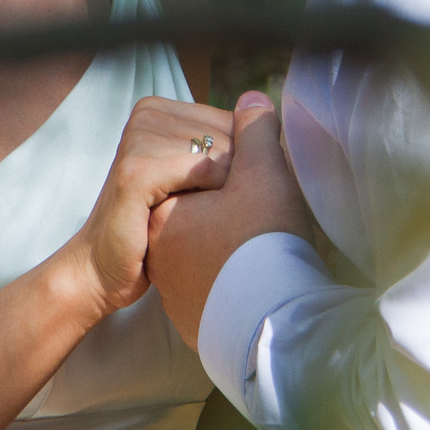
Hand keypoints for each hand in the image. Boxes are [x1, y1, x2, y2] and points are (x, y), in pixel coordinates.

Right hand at [67, 96, 233, 316]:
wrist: (102, 266)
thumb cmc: (152, 224)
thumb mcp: (186, 176)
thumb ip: (217, 144)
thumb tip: (261, 107)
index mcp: (157, 110)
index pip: (230, 121)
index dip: (245, 162)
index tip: (231, 197)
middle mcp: (146, 115)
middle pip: (227, 135)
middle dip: (236, 178)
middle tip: (219, 214)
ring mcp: (138, 140)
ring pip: (217, 153)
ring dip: (224, 192)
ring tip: (207, 220)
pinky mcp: (135, 172)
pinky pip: (199, 171)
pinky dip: (210, 196)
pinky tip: (200, 220)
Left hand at [146, 91, 315, 349]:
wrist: (270, 329)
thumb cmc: (263, 245)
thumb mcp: (262, 172)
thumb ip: (254, 130)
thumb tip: (249, 99)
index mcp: (165, 208)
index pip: (199, 165)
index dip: (238, 164)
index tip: (265, 183)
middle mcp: (160, 247)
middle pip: (201, 203)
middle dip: (235, 199)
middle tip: (269, 209)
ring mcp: (175, 287)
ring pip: (208, 243)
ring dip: (237, 235)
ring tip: (269, 239)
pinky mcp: (195, 316)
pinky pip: (215, 280)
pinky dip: (237, 271)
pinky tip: (261, 272)